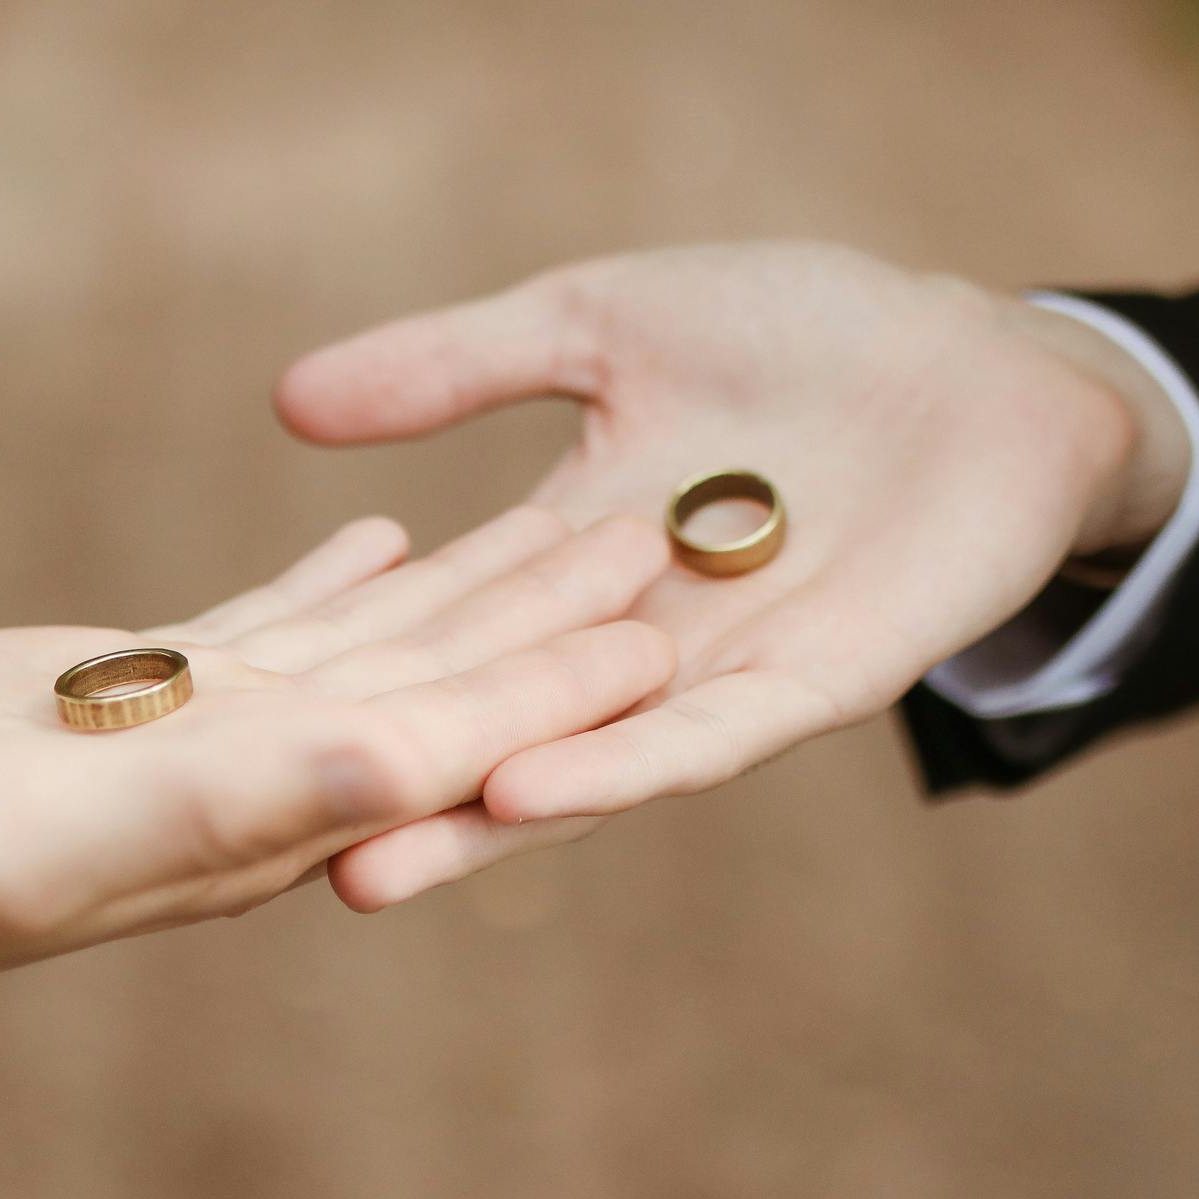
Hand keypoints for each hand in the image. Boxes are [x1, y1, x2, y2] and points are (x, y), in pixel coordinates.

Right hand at [0, 509, 673, 1127]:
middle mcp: (228, 793)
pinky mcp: (98, 699)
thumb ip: (211, 803)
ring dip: (468, 589)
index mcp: (236, 829)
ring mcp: (168, 746)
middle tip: (679, 525)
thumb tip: (399, 768)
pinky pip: (253, 628)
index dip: (557, 683)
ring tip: (569, 510)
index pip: (436, 747)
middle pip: (431, 687)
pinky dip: (332, 582)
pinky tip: (381, 533)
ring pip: (360, 650)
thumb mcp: (27, 829)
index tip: (678, 618)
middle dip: (553, 612)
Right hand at [273, 241, 1191, 906]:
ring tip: (370, 871)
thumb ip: (456, 368)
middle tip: (258, 869)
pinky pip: (711, 738)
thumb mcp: (597, 327)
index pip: (436, 642)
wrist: (979, 351)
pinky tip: (535, 787)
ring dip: (484, 821)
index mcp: (565, 564)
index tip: (219, 742)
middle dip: (390, 802)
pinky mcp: (821, 679)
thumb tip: (289, 402)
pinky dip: (624, 765)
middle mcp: (628, 644)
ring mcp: (721, 674)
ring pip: (588, 768)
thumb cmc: (800, 332)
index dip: (343, 690)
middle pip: (492, 735)